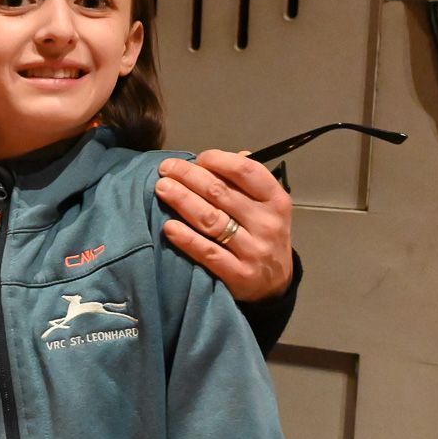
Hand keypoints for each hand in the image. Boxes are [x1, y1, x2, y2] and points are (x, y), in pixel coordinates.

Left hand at [155, 151, 294, 301]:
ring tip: (162, 188)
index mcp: (275, 200)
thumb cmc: (263, 234)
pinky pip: (207, 252)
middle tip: (166, 168)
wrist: (275, 283)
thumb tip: (235, 154)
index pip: (246, 171)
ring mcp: (253, 249)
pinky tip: (168, 226)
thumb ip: (250, 182)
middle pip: (220, 192)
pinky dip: (186, 238)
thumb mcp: (267, 206)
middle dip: (189, 176)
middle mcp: (266, 223)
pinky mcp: (238, 274)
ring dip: (182, 200)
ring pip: (210, 220)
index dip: (218, 160)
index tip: (197, 159)